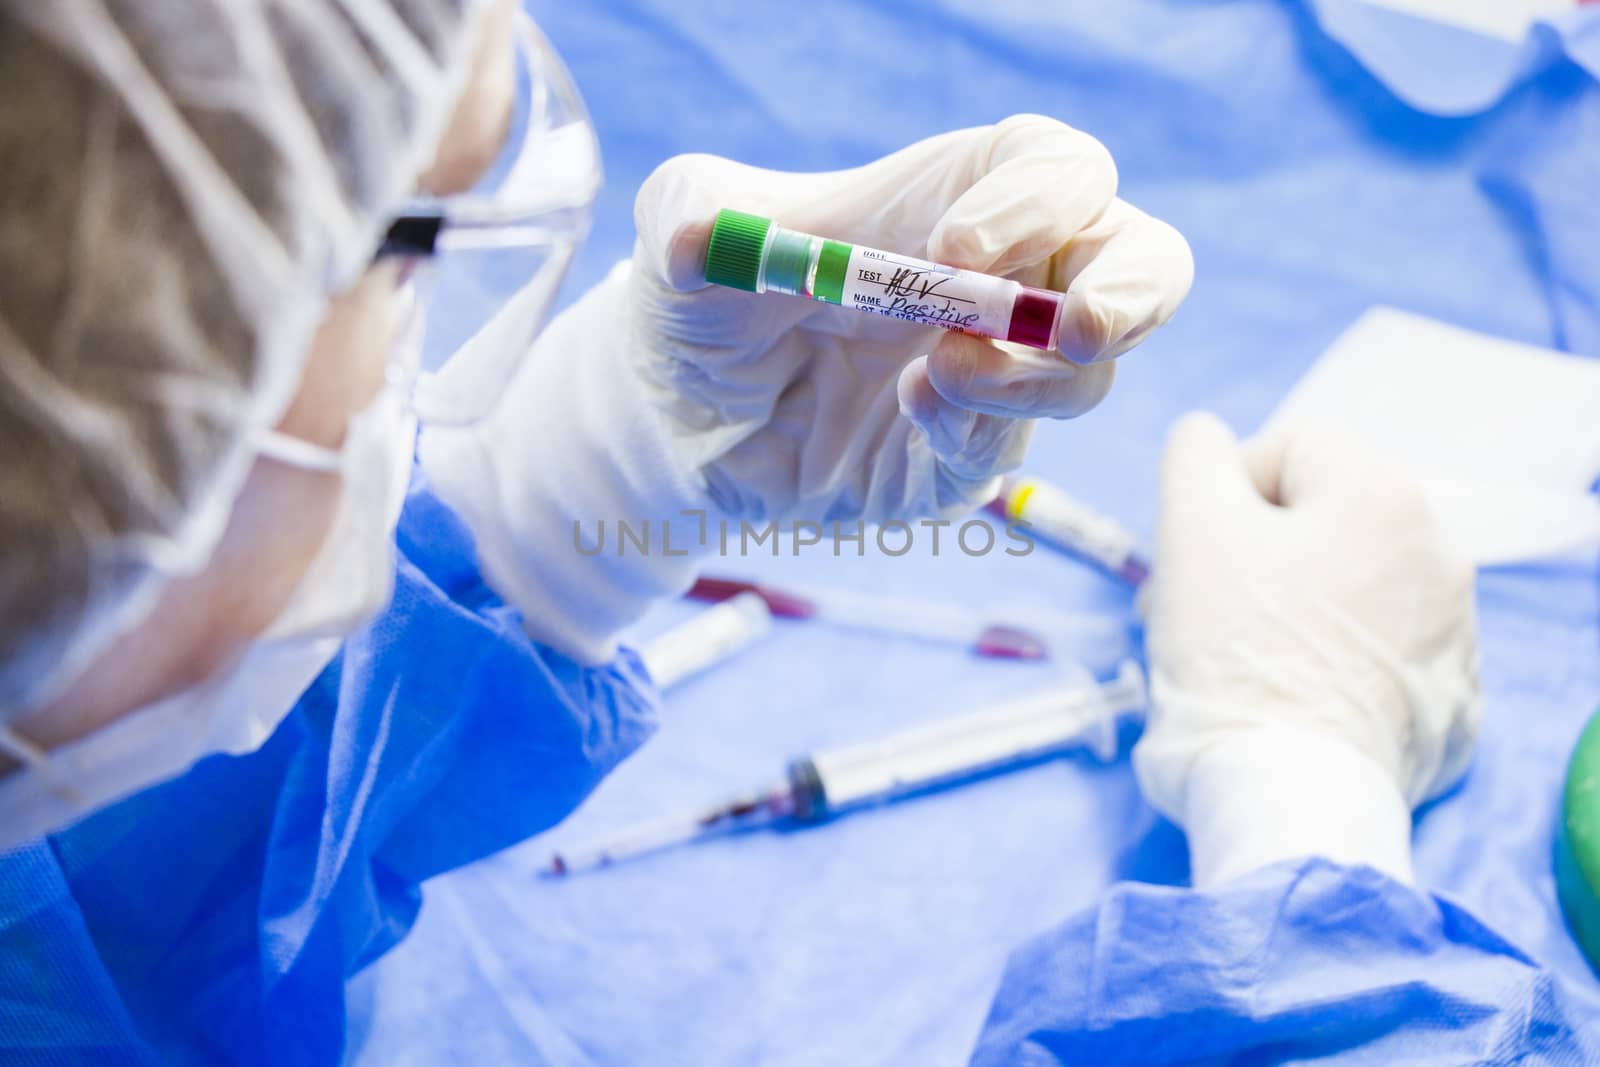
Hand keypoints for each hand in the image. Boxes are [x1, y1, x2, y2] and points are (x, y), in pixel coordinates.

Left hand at [420, 118, 1191, 664]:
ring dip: (1031, 376)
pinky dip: (971, 429)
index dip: (1038, 200)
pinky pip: (1002, 448)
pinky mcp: (962, 457)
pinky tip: (911, 407)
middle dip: (1133, 291)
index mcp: (957, 196)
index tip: (960, 247)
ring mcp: (993, 376)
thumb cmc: (703, 296)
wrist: (681, 417)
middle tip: (1082, 325)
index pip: (1059, 172)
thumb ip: (689, 217)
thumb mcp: (678, 236)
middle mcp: (1001, 282)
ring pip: (1087, 376)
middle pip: (1138, 264)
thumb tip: (703, 238)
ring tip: (938, 370)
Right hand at [1134, 414, 1480, 886]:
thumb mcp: (1191, 526)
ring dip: (1293, 603)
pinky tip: (1292, 697)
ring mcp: (1455, 631)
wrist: (1288, 793)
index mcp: (1385, 494)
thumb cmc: (1235, 650)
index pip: (1289, 448)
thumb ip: (1194, 454)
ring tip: (1244, 660)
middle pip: (1323, 519)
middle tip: (1205, 608)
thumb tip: (1208, 441)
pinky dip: (1333, 660)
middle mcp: (1441, 552)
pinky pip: (1377, 651)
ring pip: (1349, 585)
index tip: (1197, 556)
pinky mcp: (1451, 701)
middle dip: (1256, 552)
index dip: (1225, 494)